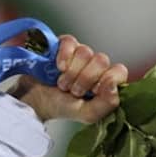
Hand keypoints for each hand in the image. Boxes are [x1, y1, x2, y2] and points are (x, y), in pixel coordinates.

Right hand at [9, 34, 127, 122]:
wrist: (35, 100)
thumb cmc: (62, 107)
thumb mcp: (87, 114)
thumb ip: (106, 104)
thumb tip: (114, 85)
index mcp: (105, 81)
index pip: (120, 71)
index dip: (107, 80)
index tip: (93, 92)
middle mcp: (95, 65)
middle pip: (102, 60)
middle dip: (85, 79)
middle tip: (73, 91)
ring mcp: (80, 53)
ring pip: (86, 51)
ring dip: (71, 73)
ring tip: (63, 84)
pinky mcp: (64, 45)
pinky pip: (71, 42)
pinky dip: (64, 57)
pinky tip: (58, 68)